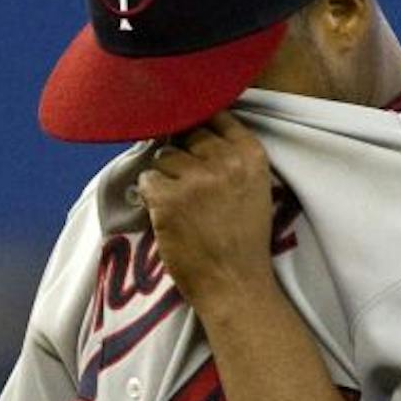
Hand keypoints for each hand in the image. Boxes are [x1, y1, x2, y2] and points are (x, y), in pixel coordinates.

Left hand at [136, 112, 280, 308]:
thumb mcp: (254, 188)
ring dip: (166, 177)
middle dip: (183, 155)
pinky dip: (150, 196)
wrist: (235, 285)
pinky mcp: (168, 199)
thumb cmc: (243, 240)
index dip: (200, 129)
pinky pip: (147, 180)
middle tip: (188, 187)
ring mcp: (195, 179)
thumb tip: (191, 128)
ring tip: (181, 206)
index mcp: (250, 154)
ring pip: (164, 156)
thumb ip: (231, 157)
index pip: (216, 115)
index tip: (196, 147)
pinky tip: (167, 214)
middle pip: (187, 133)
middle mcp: (224, 160)